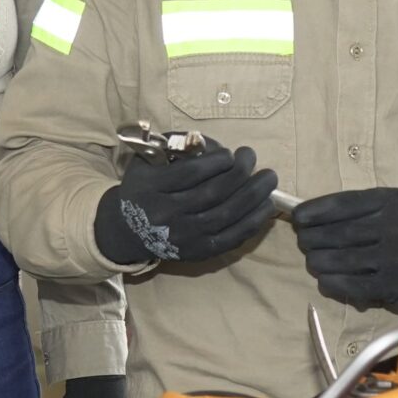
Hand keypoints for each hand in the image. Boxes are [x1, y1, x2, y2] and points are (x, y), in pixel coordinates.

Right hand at [93, 138, 277, 265]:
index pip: (191, 174)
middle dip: (240, 173)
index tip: (230, 153)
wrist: (129, 230)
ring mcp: (183, 238)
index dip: (217, 161)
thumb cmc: (144, 187)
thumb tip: (213, 145)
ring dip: (254, 195)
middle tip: (252, 157)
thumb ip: (175, 146)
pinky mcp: (198, 253)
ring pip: (227, 215)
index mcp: (150, 188)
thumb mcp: (148, 160)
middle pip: (213, 193)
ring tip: (269, 179)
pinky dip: (254, 222)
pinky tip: (266, 206)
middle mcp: (166, 215)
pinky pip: (232, 238)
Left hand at [291, 187, 397, 312]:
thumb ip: (354, 206)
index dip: (317, 210)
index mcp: (393, 201)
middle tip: (302, 241)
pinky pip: (354, 286)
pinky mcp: (395, 285)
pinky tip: (324, 279)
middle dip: (313, 238)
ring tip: (312, 260)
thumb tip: (306, 215)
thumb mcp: (388, 204)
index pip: (346, 204)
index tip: (297, 217)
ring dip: (319, 261)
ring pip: (344, 260)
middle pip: (341, 233)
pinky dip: (333, 283)